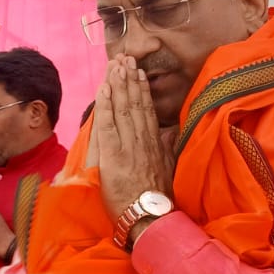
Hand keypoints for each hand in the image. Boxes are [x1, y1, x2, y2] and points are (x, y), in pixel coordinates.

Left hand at [92, 55, 173, 222]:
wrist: (151, 216)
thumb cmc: (158, 198)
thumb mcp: (168, 168)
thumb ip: (167, 148)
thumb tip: (169, 132)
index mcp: (153, 143)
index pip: (146, 110)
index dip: (141, 89)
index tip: (138, 72)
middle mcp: (142, 140)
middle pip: (134, 103)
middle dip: (128, 79)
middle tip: (124, 58)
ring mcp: (128, 146)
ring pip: (122, 109)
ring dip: (118, 85)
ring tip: (115, 65)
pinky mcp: (113, 155)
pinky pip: (108, 124)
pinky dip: (105, 105)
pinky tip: (104, 88)